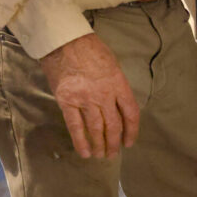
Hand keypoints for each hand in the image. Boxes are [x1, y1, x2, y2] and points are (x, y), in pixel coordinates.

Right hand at [40, 32, 139, 158]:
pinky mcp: (67, 101)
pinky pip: (75, 126)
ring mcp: (85, 99)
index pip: (130, 113)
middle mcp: (104, 95)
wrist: (64, 42)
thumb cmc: (90, 49)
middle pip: (113, 125)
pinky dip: (81, 142)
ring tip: (101, 155)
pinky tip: (85, 153)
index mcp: (119, 84)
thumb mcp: (113, 64)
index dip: (132, 131)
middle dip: (114, 143)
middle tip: (113, 154)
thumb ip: (117, 86)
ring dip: (100, 145)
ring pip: (96, 128)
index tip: (129, 142)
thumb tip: (119, 105)